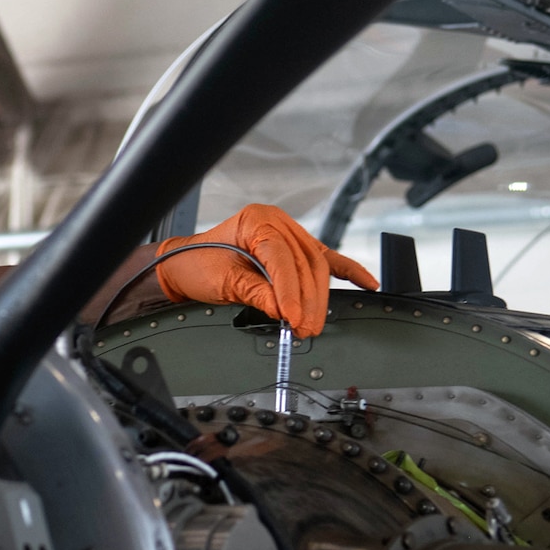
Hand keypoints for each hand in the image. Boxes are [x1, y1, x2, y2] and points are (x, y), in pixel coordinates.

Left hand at [155, 204, 377, 337]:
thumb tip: (286, 310)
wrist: (183, 264)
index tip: (293, 317)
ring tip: (312, 323)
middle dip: (308, 300)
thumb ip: (257, 293)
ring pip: (316, 266)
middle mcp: (275, 222)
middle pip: (306, 263)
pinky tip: (366, 281)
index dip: (290, 291)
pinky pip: (324, 260)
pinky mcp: (294, 249)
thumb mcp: (223, 281)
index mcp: (256, 221)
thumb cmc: (196, 265)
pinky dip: (345, 271)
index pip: (283, 258)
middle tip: (305, 328)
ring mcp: (287, 233)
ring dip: (319, 298)